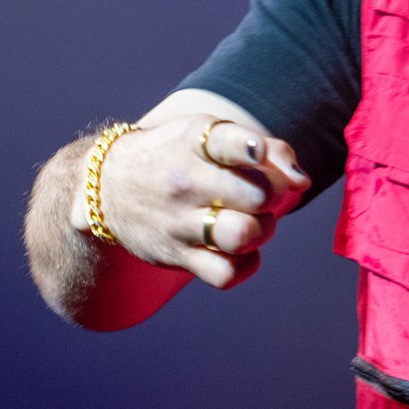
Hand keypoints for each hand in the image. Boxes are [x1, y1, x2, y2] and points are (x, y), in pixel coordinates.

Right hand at [71, 114, 309, 288]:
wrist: (107, 187)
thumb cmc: (177, 156)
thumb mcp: (208, 134)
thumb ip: (266, 149)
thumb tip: (301, 181)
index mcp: (195, 141)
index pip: (227, 142)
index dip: (251, 149)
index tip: (256, 153)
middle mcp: (185, 181)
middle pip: (256, 195)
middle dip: (272, 196)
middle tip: (261, 195)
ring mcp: (179, 221)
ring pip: (242, 236)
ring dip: (263, 230)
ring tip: (254, 222)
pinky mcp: (177, 256)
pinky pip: (226, 274)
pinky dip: (244, 266)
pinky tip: (240, 251)